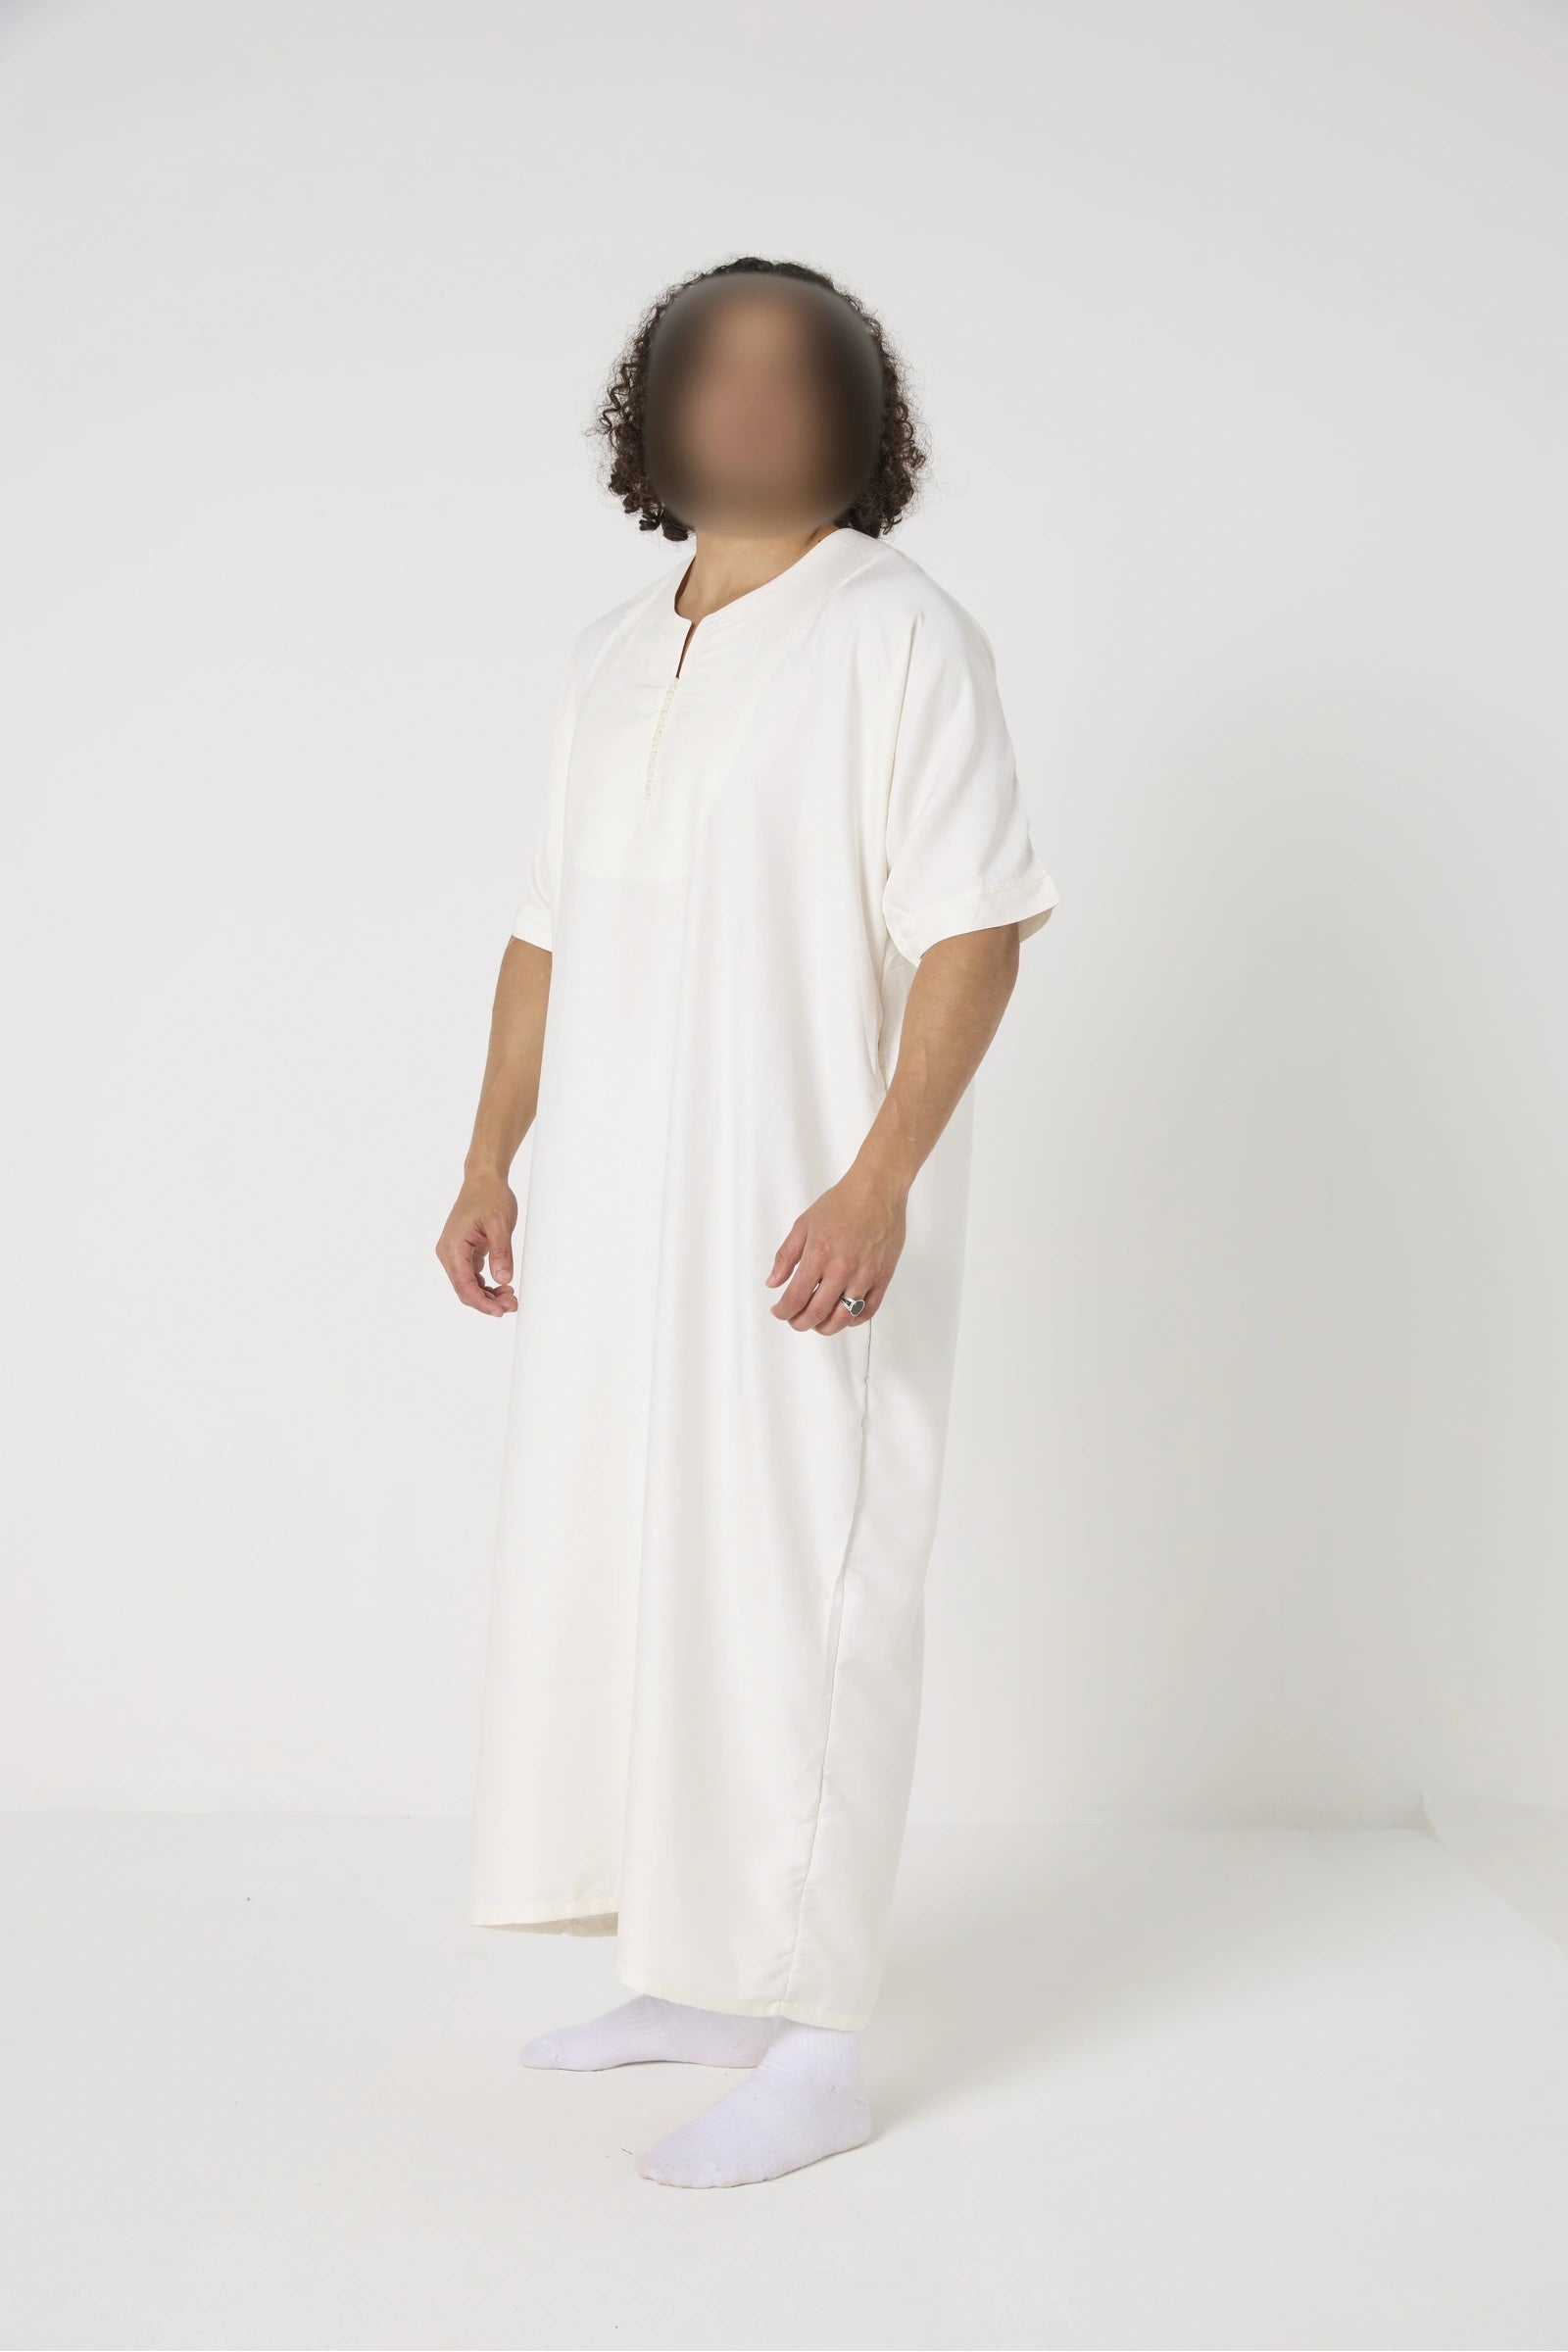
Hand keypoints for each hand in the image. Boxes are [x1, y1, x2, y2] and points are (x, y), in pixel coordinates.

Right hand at [436, 1176, 517, 1315]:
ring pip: (467, 1284)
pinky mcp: (462, 1252)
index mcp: (453, 1246)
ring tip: (510, 1297)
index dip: (481, 1302)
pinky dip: (485, 1284)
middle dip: (487, 1301)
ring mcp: (454, 1252)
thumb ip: (501, 1253)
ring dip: (487, 1294)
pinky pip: (471, 1276)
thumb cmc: (490, 1197)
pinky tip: (502, 1286)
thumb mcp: (500, 1224)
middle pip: (464, 1289)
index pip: (464, 1284)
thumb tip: (503, 1279)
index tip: (500, 1311)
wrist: (483, 1180)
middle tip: (512, 1304)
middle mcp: (448, 1252)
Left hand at [765, 1165, 906, 1334]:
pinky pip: (869, 1310)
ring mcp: (865, 1275)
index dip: (783, 1312)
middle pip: (817, 1313)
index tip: (779, 1311)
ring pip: (843, 1318)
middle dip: (800, 1323)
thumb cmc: (843, 1203)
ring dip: (825, 1327)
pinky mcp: (883, 1277)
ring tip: (817, 1323)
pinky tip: (844, 1317)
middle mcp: (842, 1268)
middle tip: (795, 1320)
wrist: (877, 1190)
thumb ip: (786, 1256)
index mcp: (819, 1254)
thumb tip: (773, 1281)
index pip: (795, 1298)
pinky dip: (854, 1320)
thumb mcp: (803, 1224)